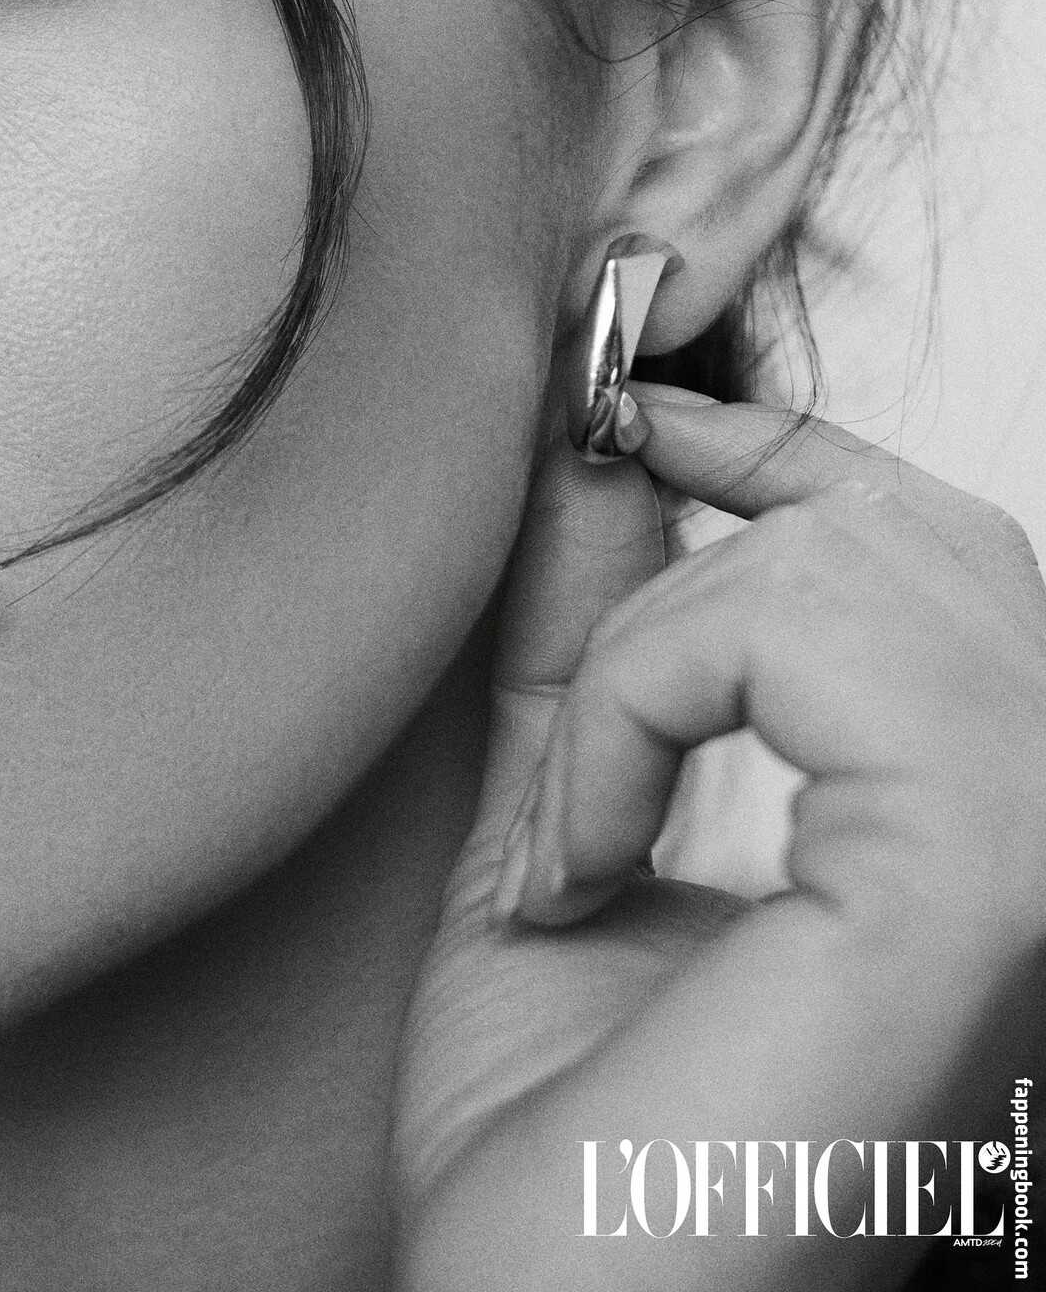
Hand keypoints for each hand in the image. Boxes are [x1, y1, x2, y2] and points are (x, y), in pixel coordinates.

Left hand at [392, 388, 1045, 1288]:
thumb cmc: (569, 1159)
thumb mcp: (565, 830)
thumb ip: (592, 643)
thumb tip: (590, 453)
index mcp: (975, 833)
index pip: (929, 551)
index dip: (782, 447)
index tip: (628, 403)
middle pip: (906, 528)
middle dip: (710, 532)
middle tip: (584, 622)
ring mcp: (1040, 844)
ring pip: (845, 556)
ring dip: (644, 663)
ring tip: (573, 834)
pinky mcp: (983, 875)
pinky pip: (799, 637)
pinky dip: (641, 713)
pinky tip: (582, 868)